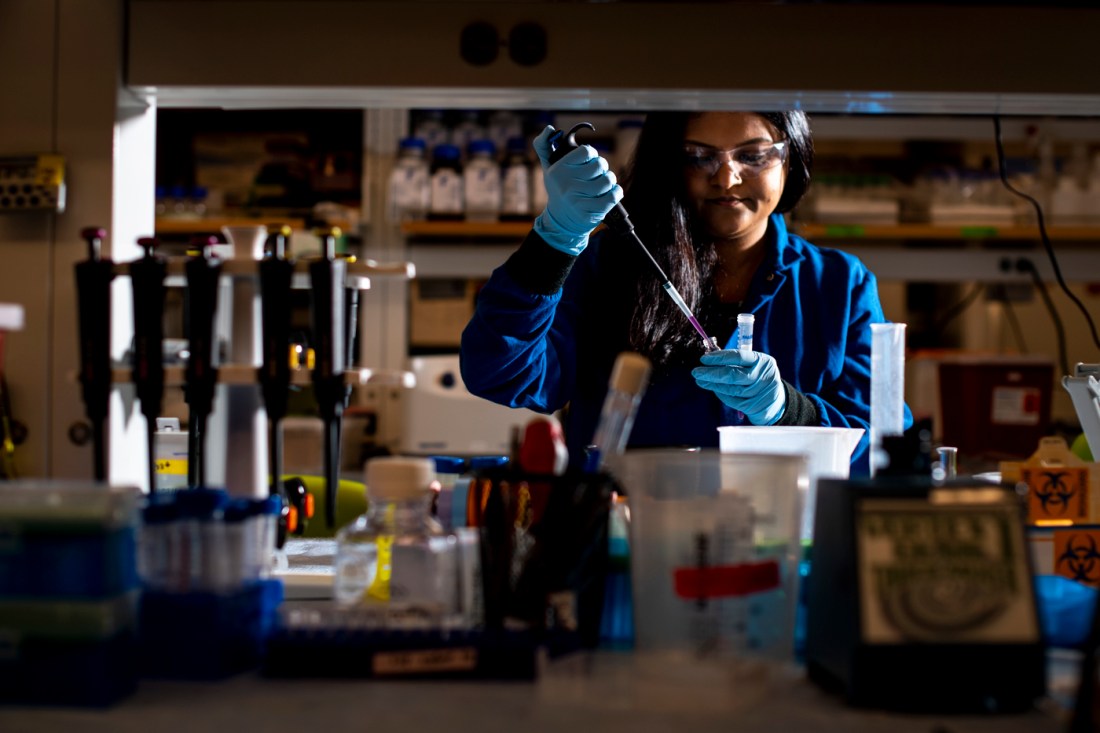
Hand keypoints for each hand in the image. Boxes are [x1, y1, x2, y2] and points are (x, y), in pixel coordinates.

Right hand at [532, 126, 622, 255]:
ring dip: (610, 180)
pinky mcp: (590, 213)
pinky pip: (613, 196)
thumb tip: (549, 129)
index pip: (586, 151)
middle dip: (602, 167)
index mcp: (558, 170)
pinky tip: (611, 192)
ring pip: (608, 180)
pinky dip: (616, 192)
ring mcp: (578, 200)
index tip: (589, 160)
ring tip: (603, 184)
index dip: (592, 154)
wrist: (561, 220)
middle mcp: (567, 185)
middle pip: (600, 165)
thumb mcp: (549, 168)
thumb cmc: (559, 189)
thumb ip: (544, 146)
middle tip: (597, 173)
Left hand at [692, 349, 785, 425]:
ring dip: (712, 384)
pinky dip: (720, 393)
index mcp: (763, 361)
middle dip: (711, 373)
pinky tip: (712, 387)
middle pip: (732, 375)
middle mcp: (762, 376)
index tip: (704, 358)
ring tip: (700, 379)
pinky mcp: (752, 406)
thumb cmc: (758, 376)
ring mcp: (757, 392)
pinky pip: (731, 399)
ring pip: (730, 388)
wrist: (775, 400)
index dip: (719, 357)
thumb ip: (735, 360)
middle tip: (696, 372)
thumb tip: (709, 357)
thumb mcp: (753, 365)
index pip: (738, 357)